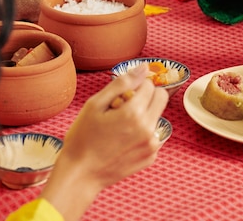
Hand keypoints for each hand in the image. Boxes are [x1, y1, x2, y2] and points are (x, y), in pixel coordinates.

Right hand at [39, 64, 168, 219]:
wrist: (80, 174)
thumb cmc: (83, 138)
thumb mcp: (95, 105)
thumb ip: (121, 83)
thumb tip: (143, 68)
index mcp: (134, 113)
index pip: (150, 85)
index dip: (135, 86)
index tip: (121, 96)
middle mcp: (148, 128)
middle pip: (161, 98)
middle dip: (146, 97)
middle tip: (125, 106)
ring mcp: (152, 145)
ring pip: (157, 116)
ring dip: (144, 115)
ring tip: (120, 127)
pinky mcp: (151, 156)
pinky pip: (153, 135)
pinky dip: (142, 133)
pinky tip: (123, 141)